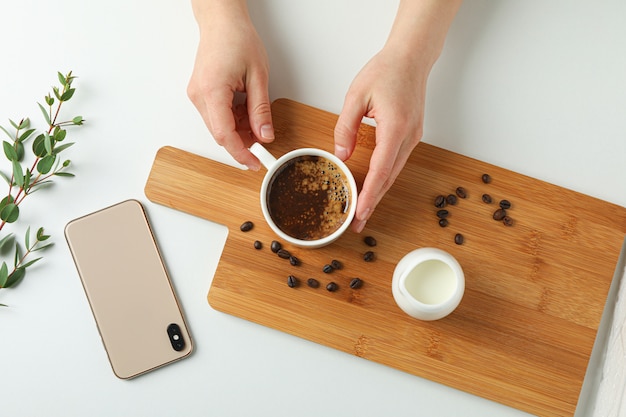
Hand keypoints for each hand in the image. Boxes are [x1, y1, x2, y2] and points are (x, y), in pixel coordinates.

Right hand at [187, 2, 273, 169]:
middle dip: (242, 142)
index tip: (255, 162)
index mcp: (212, 91)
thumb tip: (264, 135)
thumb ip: (260, 110)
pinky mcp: (200, 93)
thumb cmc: (237, 39)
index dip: (241, 153)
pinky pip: (216, 115)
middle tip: (263, 145)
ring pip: (218, 126)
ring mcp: (197, 94)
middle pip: (220, 133)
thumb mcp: (258, 77)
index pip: (224, 135)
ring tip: (257, 121)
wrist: (221, 21)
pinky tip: (246, 112)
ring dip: (239, 130)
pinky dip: (233, 119)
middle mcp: (199, 95)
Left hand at [334, 46, 427, 232]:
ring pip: (393, 173)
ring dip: (378, 192)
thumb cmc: (386, 70)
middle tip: (358, 224)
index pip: (380, 170)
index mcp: (395, 128)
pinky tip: (372, 186)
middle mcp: (408, 137)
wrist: (411, 58)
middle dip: (372, 202)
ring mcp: (413, 137)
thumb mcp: (356, 96)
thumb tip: (340, 155)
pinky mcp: (410, 135)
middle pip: (389, 178)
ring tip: (362, 210)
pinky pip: (395, 162)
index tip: (360, 213)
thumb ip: (346, 128)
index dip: (369, 194)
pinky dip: (383, 178)